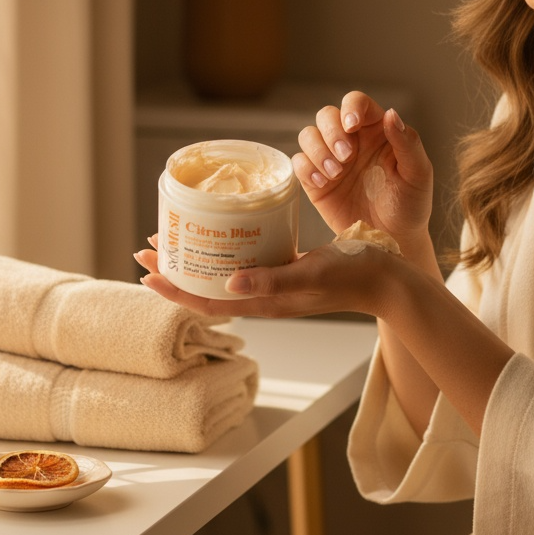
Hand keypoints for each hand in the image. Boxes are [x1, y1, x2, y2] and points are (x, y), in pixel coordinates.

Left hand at [134, 235, 401, 318]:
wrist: (385, 277)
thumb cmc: (353, 275)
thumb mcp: (311, 274)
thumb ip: (272, 280)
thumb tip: (229, 285)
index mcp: (266, 302)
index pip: (208, 304)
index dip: (175, 291)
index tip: (147, 272)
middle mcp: (264, 295)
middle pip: (208, 288)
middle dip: (176, 269)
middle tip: (148, 245)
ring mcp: (275, 282)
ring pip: (223, 273)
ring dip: (196, 258)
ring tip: (175, 236)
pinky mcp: (287, 267)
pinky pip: (245, 260)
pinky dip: (225, 248)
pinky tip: (223, 231)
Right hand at [293, 92, 432, 251]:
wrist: (393, 240)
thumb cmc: (410, 204)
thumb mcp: (418, 173)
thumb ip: (407, 142)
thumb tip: (391, 113)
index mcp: (376, 131)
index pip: (357, 103)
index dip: (350, 107)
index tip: (352, 125)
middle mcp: (351, 140)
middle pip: (326, 115)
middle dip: (331, 132)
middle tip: (346, 157)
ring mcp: (331, 159)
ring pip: (308, 135)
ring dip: (318, 150)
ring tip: (336, 173)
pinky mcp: (316, 181)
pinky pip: (299, 162)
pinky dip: (306, 168)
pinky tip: (322, 182)